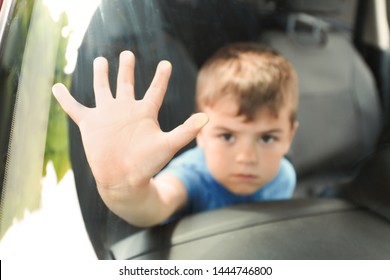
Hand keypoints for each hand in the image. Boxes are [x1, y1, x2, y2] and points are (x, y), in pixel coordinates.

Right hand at [52, 51, 207, 190]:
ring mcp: (106, 115)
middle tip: (128, 53)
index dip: (161, 77)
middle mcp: (125, 110)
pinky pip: (74, 108)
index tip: (166, 64)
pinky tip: (56, 86)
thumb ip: (186, 130)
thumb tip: (207, 118)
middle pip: (126, 83)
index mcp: (144, 112)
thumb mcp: (168, 145)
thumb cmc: (147, 164)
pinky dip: (64, 98)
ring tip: (100, 60)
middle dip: (126, 68)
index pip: (155, 90)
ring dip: (101, 74)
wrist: (124, 180)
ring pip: (102, 88)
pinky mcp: (90, 124)